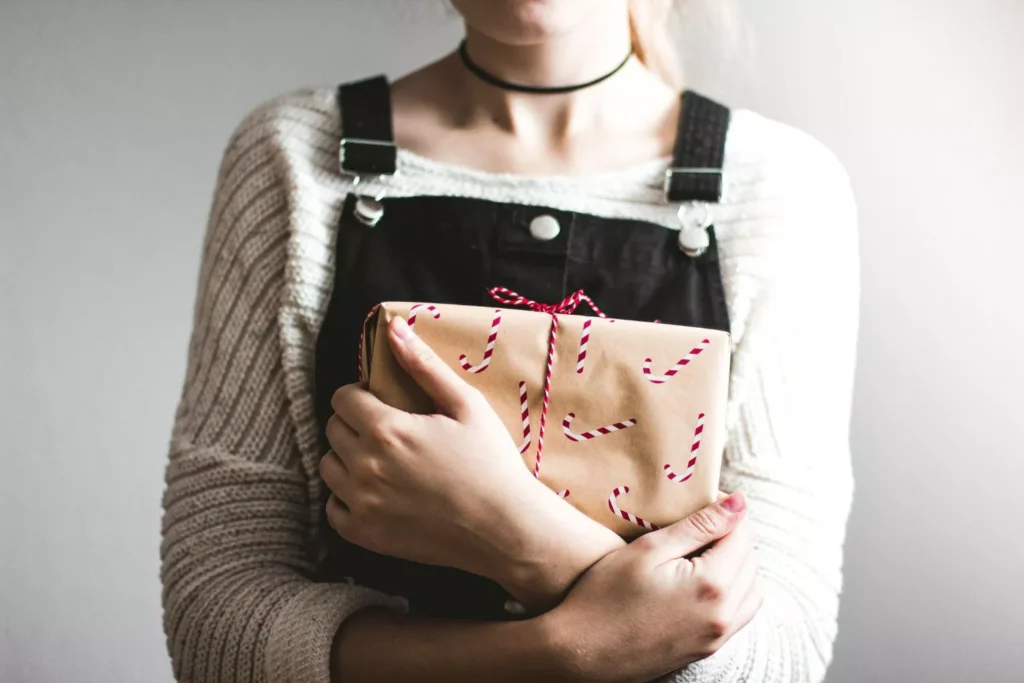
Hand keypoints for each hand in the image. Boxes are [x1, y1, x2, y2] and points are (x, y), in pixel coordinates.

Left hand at [320, 316, 622, 606]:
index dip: (361, 394)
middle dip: (354, 422)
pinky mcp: (365, 535)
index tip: (383, 401)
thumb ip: (423, 365)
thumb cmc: (491, 462)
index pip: (342, 398)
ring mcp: (362, 504)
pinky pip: (333, 508)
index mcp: (386, 430)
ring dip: (347, 458)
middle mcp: (365, 466)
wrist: (504, 528)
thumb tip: (393, 327)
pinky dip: (347, 497)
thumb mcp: (466, 404)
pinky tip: (377, 492)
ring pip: (328, 467)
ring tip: (381, 459)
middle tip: (388, 429)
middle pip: (333, 430)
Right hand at [542, 491, 762, 682]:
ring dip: (737, 562)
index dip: (726, 508)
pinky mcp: (708, 649)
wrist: (582, 652)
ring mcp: (717, 636)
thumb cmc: (605, 596)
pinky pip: (741, 614)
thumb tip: (739, 503)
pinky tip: (705, 580)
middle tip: (700, 518)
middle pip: (750, 559)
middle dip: (733, 532)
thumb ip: (699, 526)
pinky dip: (734, 591)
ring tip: (704, 548)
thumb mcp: (649, 549)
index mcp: (712, 584)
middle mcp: (724, 614)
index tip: (704, 497)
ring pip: (752, 588)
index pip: (741, 533)